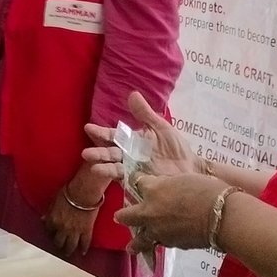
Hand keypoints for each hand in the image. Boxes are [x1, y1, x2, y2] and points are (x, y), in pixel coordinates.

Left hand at [44, 181, 99, 258]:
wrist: (84, 191)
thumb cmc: (69, 192)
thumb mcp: (54, 200)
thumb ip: (49, 211)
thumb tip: (43, 219)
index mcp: (53, 220)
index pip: (49, 230)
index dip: (50, 232)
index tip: (52, 233)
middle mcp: (62, 228)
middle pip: (59, 241)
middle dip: (58, 245)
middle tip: (59, 247)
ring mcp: (75, 231)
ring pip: (70, 245)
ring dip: (69, 251)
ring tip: (68, 254)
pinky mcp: (87, 230)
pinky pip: (85, 242)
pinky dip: (84, 248)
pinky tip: (83, 252)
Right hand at [82, 90, 202, 193]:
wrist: (191, 168)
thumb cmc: (176, 148)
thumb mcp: (161, 127)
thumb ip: (145, 114)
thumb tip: (132, 94)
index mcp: (133, 142)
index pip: (114, 137)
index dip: (101, 133)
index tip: (88, 128)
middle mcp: (129, 156)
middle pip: (111, 154)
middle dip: (98, 153)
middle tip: (85, 153)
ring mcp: (133, 170)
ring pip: (115, 168)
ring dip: (103, 168)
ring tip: (93, 168)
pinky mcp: (140, 182)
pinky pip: (127, 180)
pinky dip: (118, 179)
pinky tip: (112, 178)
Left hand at [115, 172, 225, 252]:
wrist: (221, 216)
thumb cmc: (208, 191)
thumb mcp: (184, 180)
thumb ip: (169, 185)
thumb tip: (166, 191)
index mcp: (153, 190)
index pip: (137, 182)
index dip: (138, 181)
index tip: (137, 182)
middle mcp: (149, 212)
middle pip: (126, 215)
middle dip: (123, 216)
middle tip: (119, 218)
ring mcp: (158, 231)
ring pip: (140, 239)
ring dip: (136, 242)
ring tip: (131, 247)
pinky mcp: (171, 244)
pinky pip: (160, 243)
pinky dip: (161, 243)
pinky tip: (162, 244)